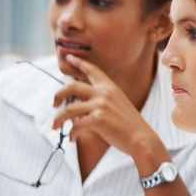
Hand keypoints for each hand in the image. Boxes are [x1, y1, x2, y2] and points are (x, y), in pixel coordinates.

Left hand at [53, 55, 167, 172]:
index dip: (79, 62)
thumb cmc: (128, 125)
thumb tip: (77, 103)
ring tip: (54, 127)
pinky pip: (76, 125)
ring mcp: (101, 105)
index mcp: (109, 87)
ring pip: (68, 109)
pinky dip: (71, 134)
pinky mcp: (98, 119)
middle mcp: (104, 93)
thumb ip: (99, 100)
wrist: (141, 138)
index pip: (92, 70)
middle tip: (54, 104)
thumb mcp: (116, 104)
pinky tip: (72, 139)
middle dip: (58, 94)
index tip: (68, 57)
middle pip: (72, 86)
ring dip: (58, 119)